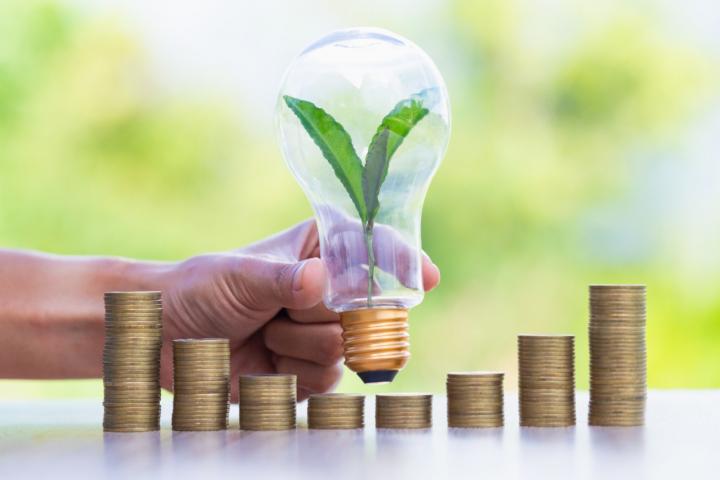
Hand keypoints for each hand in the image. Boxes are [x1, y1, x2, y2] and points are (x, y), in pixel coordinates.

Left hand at [158, 219, 440, 400]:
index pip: (375, 249)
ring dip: (297, 344)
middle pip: (369, 308)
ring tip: (265, 330)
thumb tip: (320, 282)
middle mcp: (333, 290)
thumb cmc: (204, 287)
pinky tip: (268, 357)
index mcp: (322, 249)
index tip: (424, 277)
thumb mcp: (241, 275)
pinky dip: (292, 372)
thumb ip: (283, 280)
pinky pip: (327, 379)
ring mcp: (326, 332)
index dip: (404, 261)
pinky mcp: (313, 370)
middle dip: (324, 313)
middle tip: (284, 308)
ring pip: (348, 347)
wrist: (168, 337)